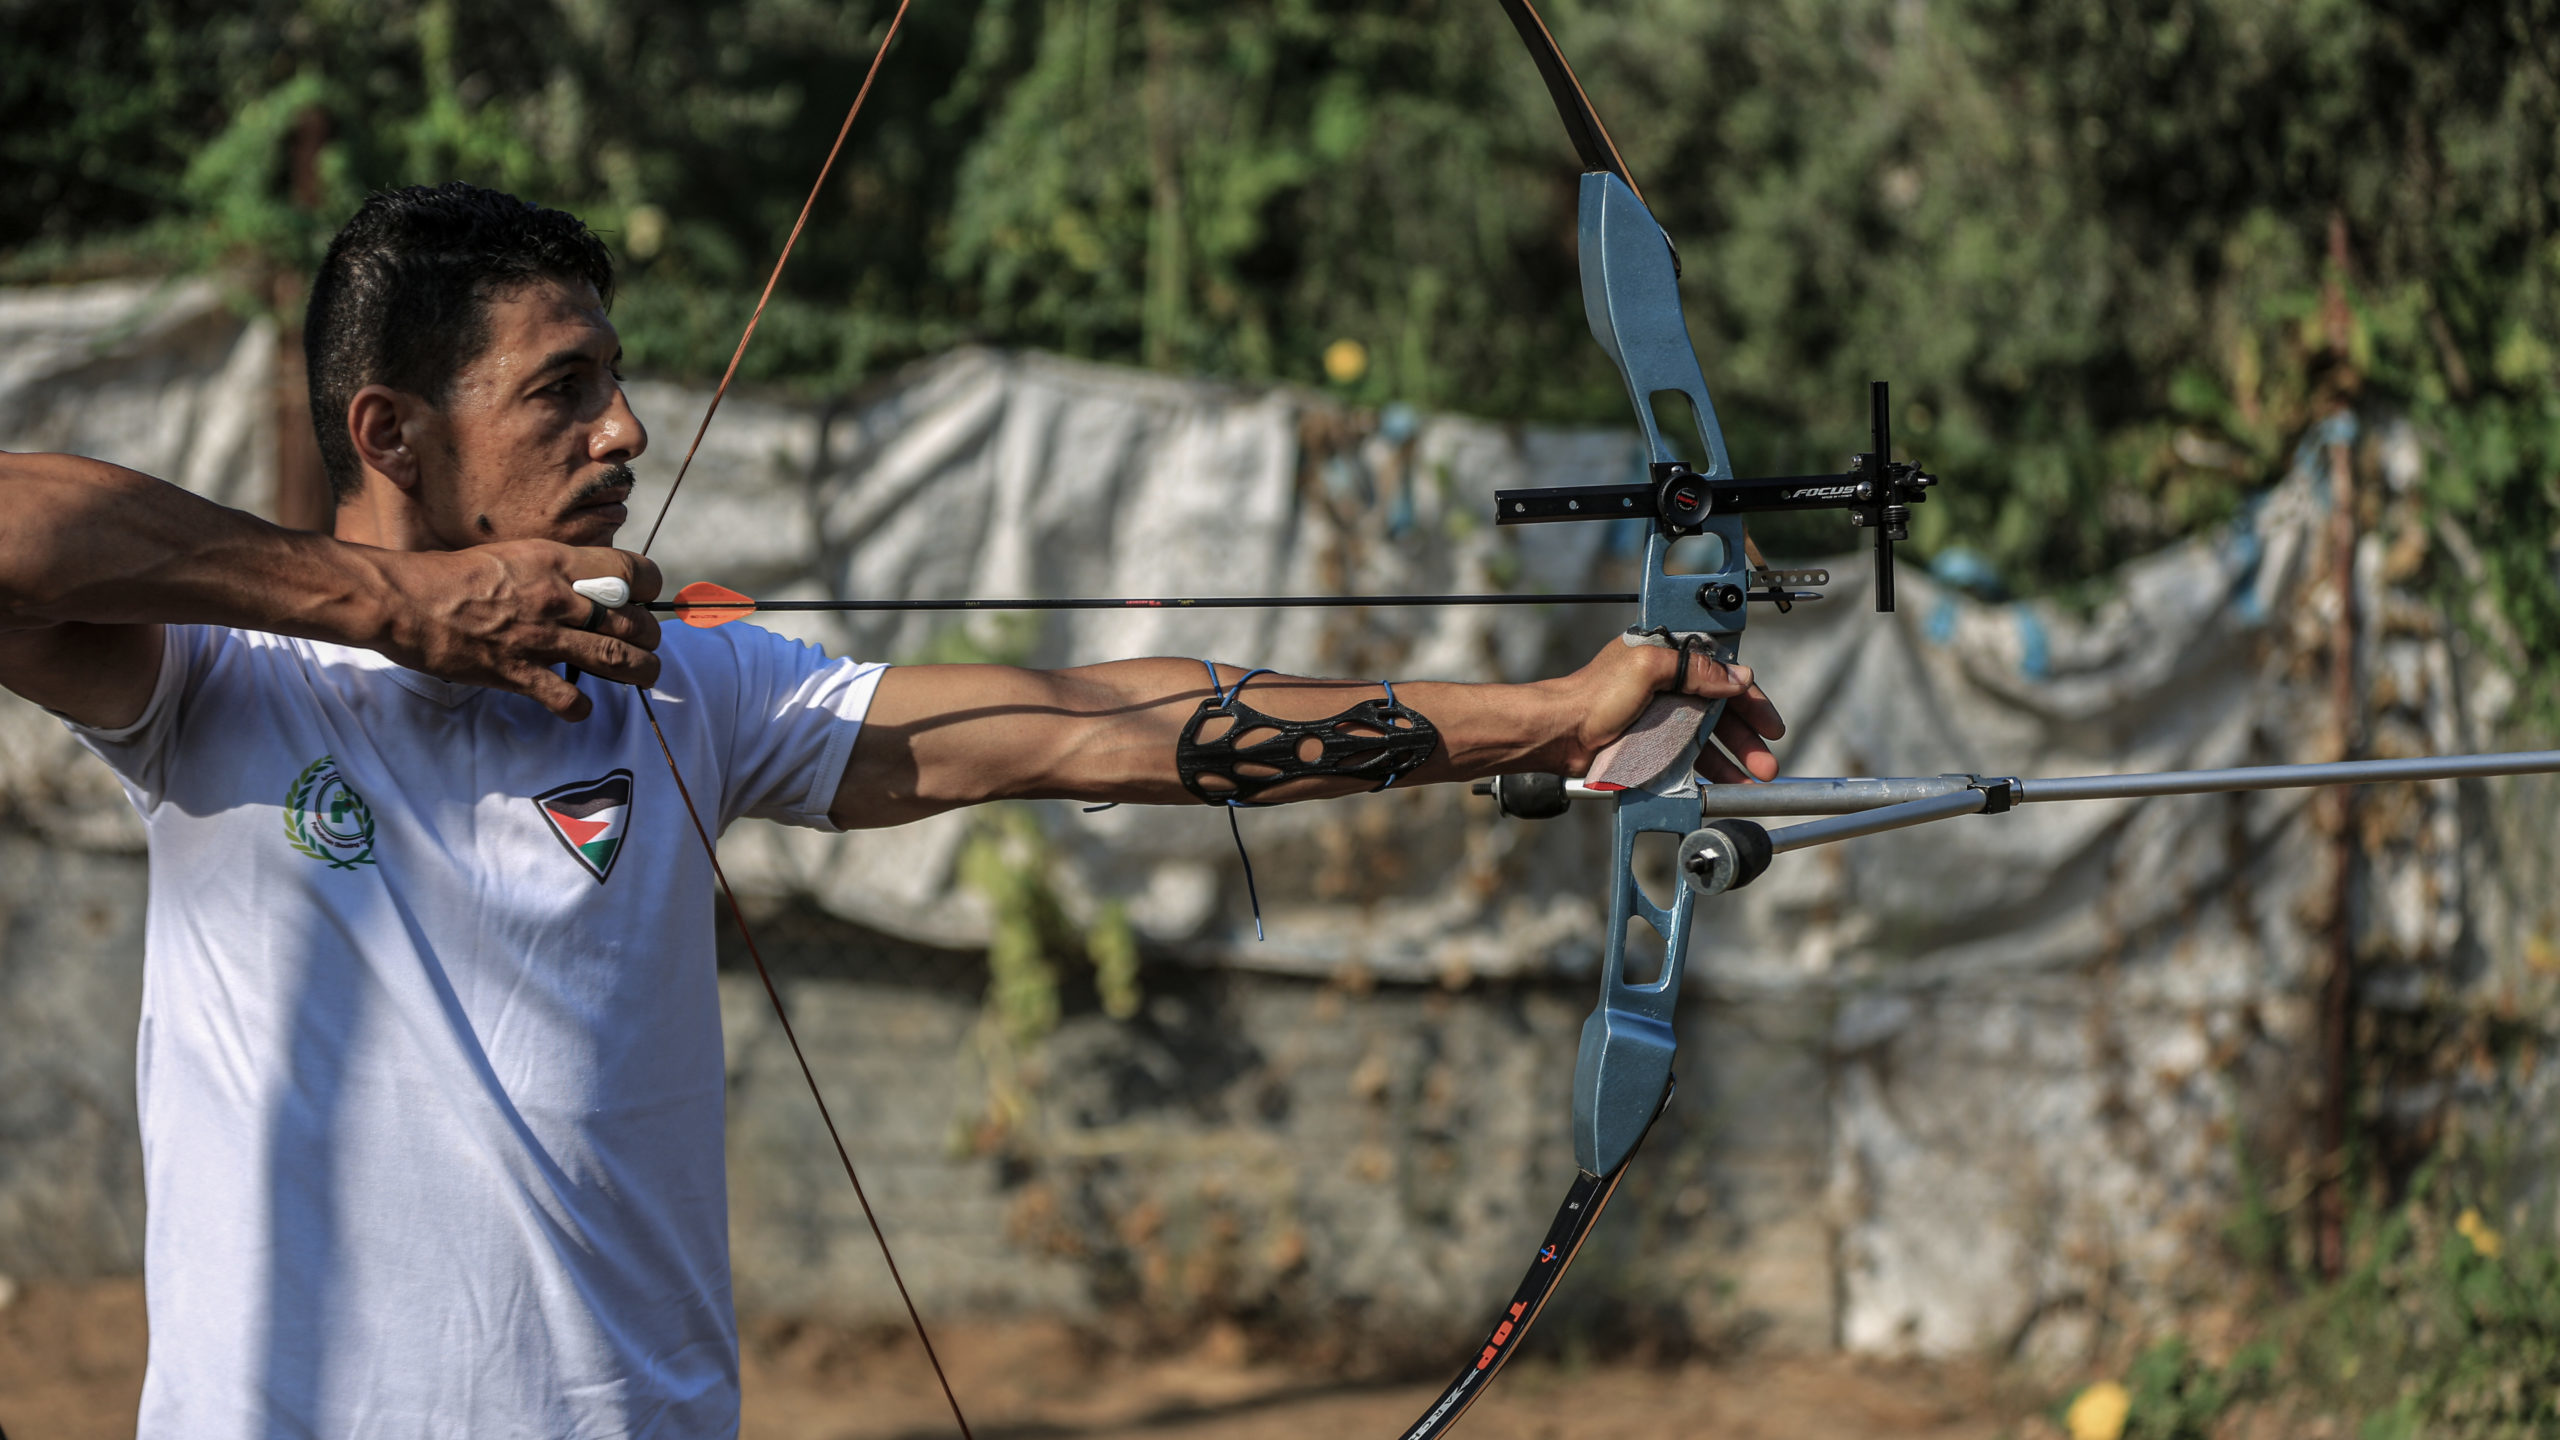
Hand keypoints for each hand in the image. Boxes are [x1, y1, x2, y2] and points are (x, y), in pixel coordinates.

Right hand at [370, 542, 661, 720]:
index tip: (647, 597)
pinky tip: (579, 706)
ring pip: (616, 660)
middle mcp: (558, 599)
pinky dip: (581, 707)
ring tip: (643, 676)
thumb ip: (552, 569)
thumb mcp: (514, 555)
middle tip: (646, 644)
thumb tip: (584, 582)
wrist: (403, 601)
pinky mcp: (518, 673)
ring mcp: (540, 638)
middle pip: (633, 622)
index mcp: (557, 562)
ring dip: (639, 672)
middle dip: (649, 637)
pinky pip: (569, 698)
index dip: (649, 586)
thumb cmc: (451, 575)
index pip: (631, 570)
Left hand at [1561, 632, 1784, 784]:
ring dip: (1734, 760)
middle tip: (1766, 764)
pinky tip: (1725, 786)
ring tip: (1754, 782)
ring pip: (1709, 738)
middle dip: (1748, 738)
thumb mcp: (1647, 668)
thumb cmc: (1593, 695)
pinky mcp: (1653, 744)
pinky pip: (1690, 757)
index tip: (1769, 723)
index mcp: (1669, 658)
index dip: (1749, 698)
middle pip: (1722, 711)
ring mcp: (1662, 717)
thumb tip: (1737, 676)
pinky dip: (1709, 771)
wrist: (1560, 733)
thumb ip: (1692, 669)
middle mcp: (1670, 686)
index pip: (1722, 675)